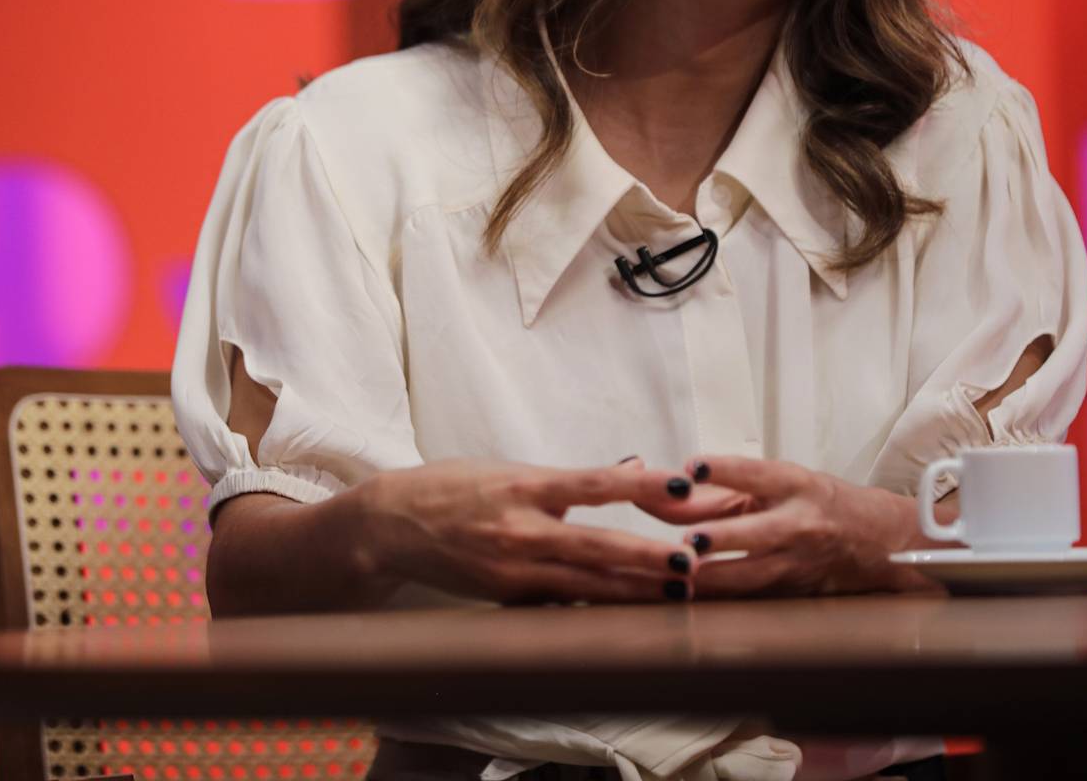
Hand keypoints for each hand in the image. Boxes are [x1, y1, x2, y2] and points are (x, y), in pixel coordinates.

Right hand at [351, 457, 753, 605]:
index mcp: (523, 487)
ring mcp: (513, 570)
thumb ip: (571, 479)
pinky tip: (631, 617)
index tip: (680, 486)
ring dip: (634, 591)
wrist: (392, 525)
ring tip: (678, 595)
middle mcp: (520, 530)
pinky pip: (560, 606)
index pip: (591, 484)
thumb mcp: (508, 470)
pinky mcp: (507, 599)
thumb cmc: (453, 488)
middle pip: (596, 546)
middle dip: (648, 558)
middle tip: (694, 564)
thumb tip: (636, 470)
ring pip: (586, 586)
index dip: (637, 486)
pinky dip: (597, 610)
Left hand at [673, 455, 922, 596]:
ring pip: (753, 575)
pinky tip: (690, 598)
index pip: (754, 473)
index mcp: (794, 484)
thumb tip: (668, 492)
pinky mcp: (794, 591)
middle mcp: (799, 522)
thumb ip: (724, 490)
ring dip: (717, 577)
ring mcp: (798, 562)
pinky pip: (751, 597)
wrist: (881, 539)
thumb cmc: (820, 504)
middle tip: (690, 540)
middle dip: (723, 537)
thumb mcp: (781, 484)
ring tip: (684, 576)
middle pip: (757, 531)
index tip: (692, 467)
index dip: (723, 470)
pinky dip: (721, 598)